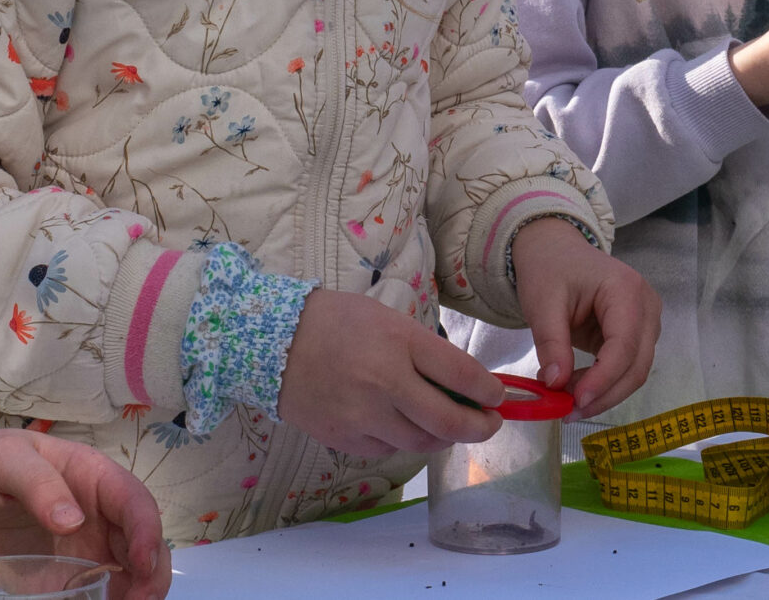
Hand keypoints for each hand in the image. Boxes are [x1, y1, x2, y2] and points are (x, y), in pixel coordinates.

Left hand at [0, 431, 171, 599]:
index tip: (142, 564)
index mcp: (91, 477)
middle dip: (152, 573)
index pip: (133, 501)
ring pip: (129, 573)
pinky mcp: (67, 578)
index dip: (146, 531)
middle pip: (143, 543)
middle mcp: (99, 514)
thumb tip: (74, 521)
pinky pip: (98, 595)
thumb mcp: (3, 461)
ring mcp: (86, 549)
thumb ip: (36, 484)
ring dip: (139, 593)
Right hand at [276, 289, 504, 457]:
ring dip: (443, 437)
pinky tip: (400, 423)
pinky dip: (403, 440)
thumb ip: (424, 350)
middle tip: (489, 423)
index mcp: (399, 342)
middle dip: (479, 427)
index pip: (462, 375)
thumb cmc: (334, 321)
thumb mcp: (385, 318)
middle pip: (450, 422)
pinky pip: (389, 449)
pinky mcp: (345, 439)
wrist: (271, 341)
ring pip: (422, 443)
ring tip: (447, 425)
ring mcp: (364, 416)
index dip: (489, 391)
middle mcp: (386, 382)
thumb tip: (465, 384)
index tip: (497, 396)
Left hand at [510, 218, 658, 415]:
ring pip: (635, 372)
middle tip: (568, 412)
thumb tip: (556, 385)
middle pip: (636, 365)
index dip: (603, 379)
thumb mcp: (542, 302)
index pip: (624, 346)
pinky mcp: (636, 335)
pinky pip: (626, 368)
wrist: (554, 251)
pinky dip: (603, 384)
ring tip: (566, 402)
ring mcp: (646, 322)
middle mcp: (647, 307)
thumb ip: (551, 343)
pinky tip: (575, 390)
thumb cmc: (549, 269)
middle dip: (604, 394)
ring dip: (604, 393)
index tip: (574, 402)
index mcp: (627, 290)